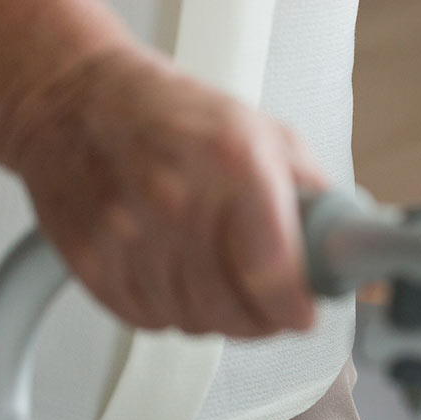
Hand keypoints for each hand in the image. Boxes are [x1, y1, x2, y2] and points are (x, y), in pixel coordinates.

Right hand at [1, 46, 325, 336]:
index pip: (274, 270)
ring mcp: (127, 234)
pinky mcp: (89, 259)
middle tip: (273, 307)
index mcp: (235, 163)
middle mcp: (178, 201)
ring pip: (191, 320)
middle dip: (263, 318)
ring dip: (217, 317)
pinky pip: (146, 319)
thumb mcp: (263, 130)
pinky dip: (170, 313)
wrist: (72, 99)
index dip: (295, 305)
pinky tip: (179, 280)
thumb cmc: (172, 111)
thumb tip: (348, 243)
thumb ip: (311, 189)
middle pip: (233, 308)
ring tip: (225, 287)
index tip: (303, 312)